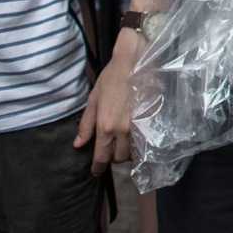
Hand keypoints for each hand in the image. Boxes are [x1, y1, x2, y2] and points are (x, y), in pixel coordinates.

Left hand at [73, 31, 140, 174]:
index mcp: (105, 126)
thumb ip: (86, 124)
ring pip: (135, 152)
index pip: (101, 156)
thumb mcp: (93, 98)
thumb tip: (78, 144)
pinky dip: (141, 143)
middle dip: (114, 157)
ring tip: (125, 144)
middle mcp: (123, 131)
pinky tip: (138, 136)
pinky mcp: (154, 120)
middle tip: (111, 150)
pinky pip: (147, 141)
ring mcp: (141, 126)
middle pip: (119, 158)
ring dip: (128, 151)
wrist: (137, 60)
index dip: (97, 167)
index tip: (96, 172)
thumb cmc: (112, 77)